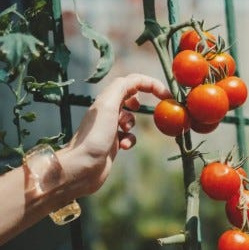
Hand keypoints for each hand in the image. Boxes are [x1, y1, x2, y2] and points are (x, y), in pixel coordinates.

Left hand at [59, 73, 170, 197]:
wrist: (81, 167)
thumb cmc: (95, 137)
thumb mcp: (108, 106)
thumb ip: (122, 88)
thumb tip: (136, 81)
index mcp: (105, 99)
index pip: (132, 82)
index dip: (151, 84)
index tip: (167, 95)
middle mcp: (106, 111)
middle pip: (130, 96)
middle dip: (142, 102)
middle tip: (157, 107)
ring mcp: (109, 128)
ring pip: (130, 118)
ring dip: (133, 124)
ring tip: (125, 131)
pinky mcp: (112, 143)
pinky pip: (128, 137)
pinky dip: (130, 140)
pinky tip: (123, 147)